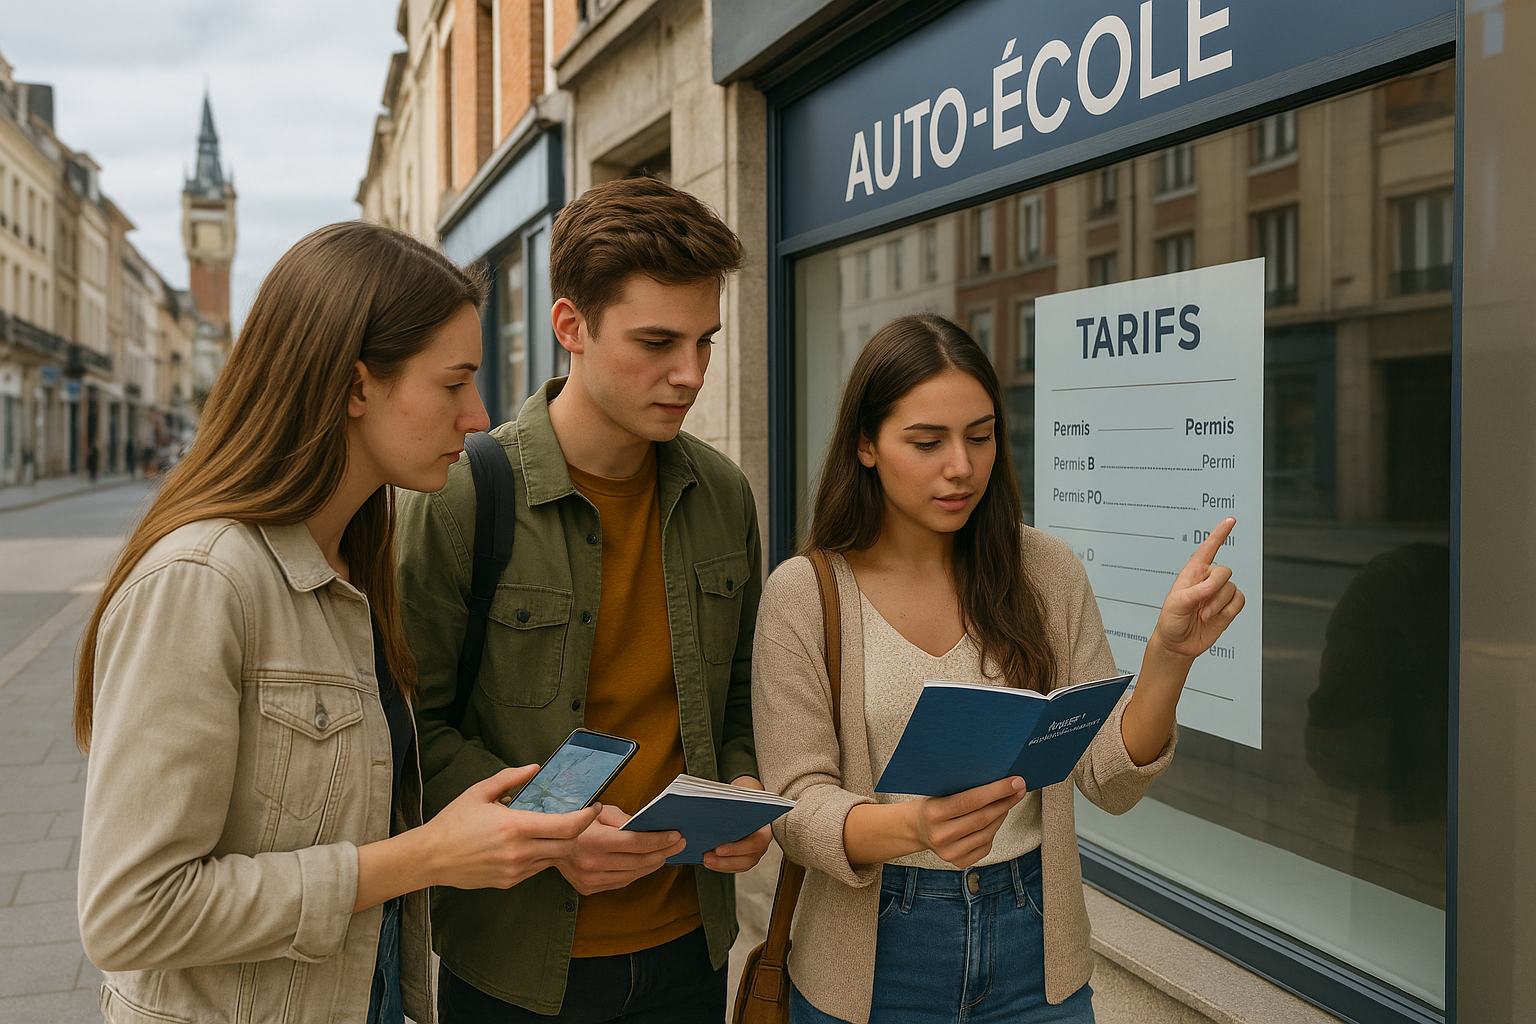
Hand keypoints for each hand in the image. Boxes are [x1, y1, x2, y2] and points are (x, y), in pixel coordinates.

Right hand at [422, 765, 598, 890]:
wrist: (430, 858)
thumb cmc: (453, 822)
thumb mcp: (479, 792)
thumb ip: (510, 778)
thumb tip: (534, 768)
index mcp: (515, 827)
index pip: (566, 826)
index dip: (587, 817)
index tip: (594, 807)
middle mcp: (519, 852)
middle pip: (568, 846)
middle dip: (578, 832)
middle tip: (578, 818)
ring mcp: (515, 870)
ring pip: (554, 859)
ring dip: (560, 845)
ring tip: (553, 829)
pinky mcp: (509, 882)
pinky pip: (538, 868)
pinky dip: (542, 855)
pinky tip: (532, 843)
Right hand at [556, 805, 686, 894]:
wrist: (547, 844)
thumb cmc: (576, 821)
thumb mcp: (599, 810)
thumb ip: (623, 818)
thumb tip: (646, 826)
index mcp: (594, 840)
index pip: (636, 843)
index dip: (659, 840)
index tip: (676, 836)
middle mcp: (592, 863)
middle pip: (638, 861)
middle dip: (663, 852)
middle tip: (679, 844)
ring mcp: (590, 879)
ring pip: (632, 874)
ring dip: (653, 864)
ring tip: (667, 854)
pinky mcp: (588, 888)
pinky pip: (621, 882)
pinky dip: (637, 873)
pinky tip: (647, 864)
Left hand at [702, 777, 772, 873]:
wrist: (749, 806)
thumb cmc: (746, 801)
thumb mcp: (744, 796)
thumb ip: (737, 801)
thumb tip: (717, 806)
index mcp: (764, 830)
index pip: (753, 844)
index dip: (735, 849)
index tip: (718, 849)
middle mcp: (762, 845)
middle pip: (746, 859)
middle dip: (725, 861)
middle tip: (707, 857)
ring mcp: (754, 853)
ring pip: (740, 865)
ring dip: (721, 865)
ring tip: (705, 860)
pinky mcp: (745, 858)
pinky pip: (734, 866)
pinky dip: (721, 866)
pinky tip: (709, 861)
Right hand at [910, 777, 1025, 868]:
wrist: (917, 828)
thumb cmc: (931, 804)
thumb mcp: (938, 791)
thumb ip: (961, 787)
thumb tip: (997, 777)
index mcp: (932, 813)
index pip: (970, 801)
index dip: (996, 791)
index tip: (1014, 782)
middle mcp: (940, 836)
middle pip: (982, 818)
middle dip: (1005, 801)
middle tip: (1019, 789)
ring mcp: (950, 852)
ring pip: (987, 832)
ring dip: (1002, 815)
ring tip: (1009, 801)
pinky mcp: (959, 862)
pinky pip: (985, 845)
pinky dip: (994, 829)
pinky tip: (996, 818)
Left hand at [1151, 517, 1246, 660]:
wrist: (1178, 643)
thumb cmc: (1171, 620)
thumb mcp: (1176, 605)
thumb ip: (1194, 593)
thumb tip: (1212, 587)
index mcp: (1192, 573)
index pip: (1208, 549)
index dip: (1219, 534)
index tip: (1230, 520)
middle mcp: (1207, 580)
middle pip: (1225, 571)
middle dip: (1215, 589)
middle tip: (1201, 606)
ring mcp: (1218, 593)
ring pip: (1232, 588)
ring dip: (1219, 604)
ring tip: (1204, 615)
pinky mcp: (1228, 607)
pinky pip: (1239, 600)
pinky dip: (1229, 610)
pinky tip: (1216, 617)